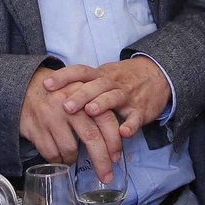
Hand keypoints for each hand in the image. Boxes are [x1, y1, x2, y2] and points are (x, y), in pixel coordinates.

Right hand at [19, 66, 124, 179]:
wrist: (26, 86)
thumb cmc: (61, 94)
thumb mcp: (82, 92)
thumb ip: (99, 108)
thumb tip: (119, 137)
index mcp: (85, 95)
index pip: (106, 119)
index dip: (114, 140)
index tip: (116, 157)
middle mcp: (69, 105)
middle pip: (91, 137)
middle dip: (101, 161)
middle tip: (106, 176)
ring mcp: (51, 117)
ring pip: (69, 149)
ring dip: (74, 160)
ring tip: (73, 158)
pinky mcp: (35, 129)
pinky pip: (51, 154)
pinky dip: (57, 160)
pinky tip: (59, 157)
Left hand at [42, 57, 172, 140]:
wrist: (158, 75)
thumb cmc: (123, 78)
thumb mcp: (103, 76)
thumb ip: (83, 84)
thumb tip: (51, 92)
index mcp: (101, 75)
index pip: (80, 72)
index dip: (64, 77)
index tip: (47, 84)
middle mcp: (113, 83)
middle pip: (96, 85)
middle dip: (80, 95)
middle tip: (65, 106)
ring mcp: (128, 95)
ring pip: (114, 97)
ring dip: (102, 104)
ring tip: (90, 111)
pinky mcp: (141, 110)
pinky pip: (136, 117)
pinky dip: (130, 125)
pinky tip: (123, 133)